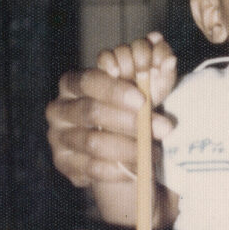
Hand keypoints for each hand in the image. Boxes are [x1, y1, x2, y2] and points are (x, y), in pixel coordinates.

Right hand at [46, 32, 176, 186]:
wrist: (115, 145)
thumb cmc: (126, 109)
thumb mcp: (137, 91)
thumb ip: (150, 76)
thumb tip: (170, 60)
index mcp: (72, 83)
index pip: (89, 80)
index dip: (115, 90)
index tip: (142, 100)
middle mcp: (59, 108)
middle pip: (90, 111)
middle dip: (129, 121)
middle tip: (163, 129)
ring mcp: (58, 137)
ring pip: (93, 143)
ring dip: (129, 148)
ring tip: (155, 151)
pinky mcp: (63, 163)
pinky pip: (91, 167)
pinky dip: (118, 169)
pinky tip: (138, 168)